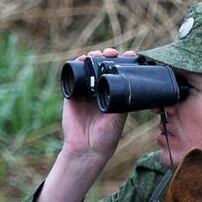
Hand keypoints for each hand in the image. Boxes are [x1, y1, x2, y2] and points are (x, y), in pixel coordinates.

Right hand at [59, 48, 134, 165]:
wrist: (86, 147)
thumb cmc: (107, 136)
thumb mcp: (119, 117)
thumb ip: (121, 101)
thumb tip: (130, 84)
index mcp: (114, 94)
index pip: (119, 73)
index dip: (123, 63)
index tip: (129, 55)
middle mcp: (100, 90)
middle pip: (104, 66)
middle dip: (108, 56)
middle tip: (112, 53)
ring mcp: (86, 90)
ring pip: (89, 67)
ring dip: (93, 57)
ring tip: (97, 54)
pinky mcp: (72, 93)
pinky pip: (73, 74)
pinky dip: (77, 63)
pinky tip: (82, 58)